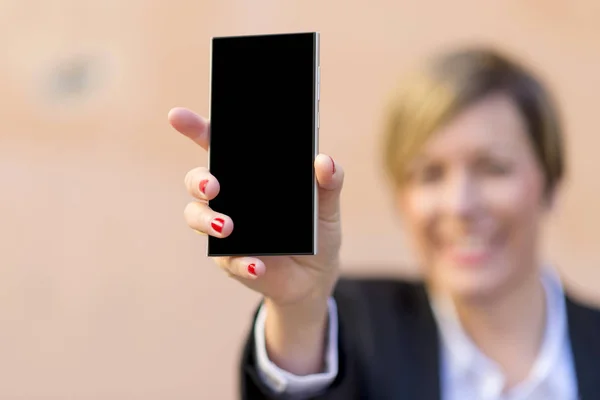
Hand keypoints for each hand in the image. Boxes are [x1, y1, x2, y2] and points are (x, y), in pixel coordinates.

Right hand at [169, 107, 343, 307]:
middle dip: (199, 180)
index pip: (218, 145)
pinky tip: (257, 265)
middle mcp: (230, 197)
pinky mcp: (230, 259)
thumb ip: (329, 181)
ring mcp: (225, 228)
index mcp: (249, 175)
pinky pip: (227, 259)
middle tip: (213, 186)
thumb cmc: (316, 229)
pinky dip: (242, 262)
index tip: (178, 117)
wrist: (316, 275)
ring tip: (227, 227)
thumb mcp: (327, 204)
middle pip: (198, 180)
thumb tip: (323, 161)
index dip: (196, 128)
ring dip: (207, 220)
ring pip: (196, 217)